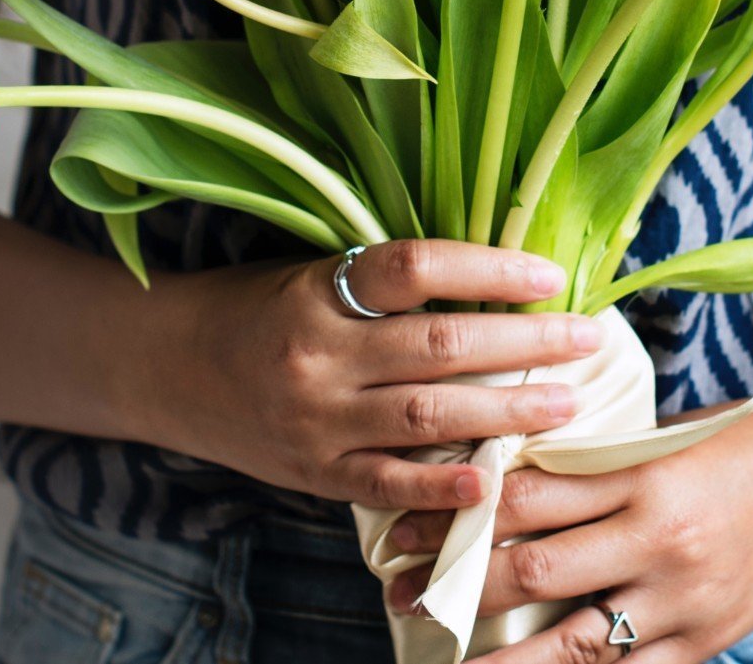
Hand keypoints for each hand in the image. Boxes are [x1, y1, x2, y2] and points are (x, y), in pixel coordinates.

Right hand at [134, 239, 607, 512]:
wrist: (165, 365)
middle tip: (587, 338)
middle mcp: (319, 355)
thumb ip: (385, 283)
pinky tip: (493, 476)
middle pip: (439, 345)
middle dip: (525, 344)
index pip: (417, 268)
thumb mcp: (311, 273)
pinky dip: (442, 484)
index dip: (489, 268)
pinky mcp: (314, 473)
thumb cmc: (252, 307)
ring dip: (507, 410)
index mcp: (319, 291)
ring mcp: (316, 420)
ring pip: (428, 414)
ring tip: (567, 403)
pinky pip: (387, 484)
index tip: (549, 274)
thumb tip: (489, 278)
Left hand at [385, 386, 752, 661]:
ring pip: (572, 646)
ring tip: (441, 659)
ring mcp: (684, 602)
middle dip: (459, 584)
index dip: (461, 510)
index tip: (409, 519)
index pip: (528, 495)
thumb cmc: (745, 440)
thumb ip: (593, 460)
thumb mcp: (665, 434)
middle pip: (535, 571)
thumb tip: (507, 473)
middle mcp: (658, 541)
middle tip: (399, 587)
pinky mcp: (708, 644)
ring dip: (497, 657)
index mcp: (643, 473)